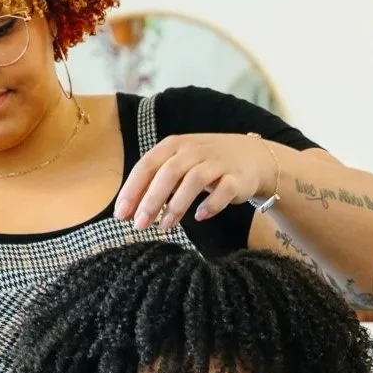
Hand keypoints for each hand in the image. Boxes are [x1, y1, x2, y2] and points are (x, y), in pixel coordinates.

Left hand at [114, 133, 277, 232]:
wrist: (251, 157)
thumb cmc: (205, 164)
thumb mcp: (178, 165)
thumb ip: (156, 183)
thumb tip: (130, 211)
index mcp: (173, 146)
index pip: (147, 166)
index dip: (132, 190)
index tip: (121, 214)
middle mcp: (194, 150)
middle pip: (168, 173)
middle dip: (151, 200)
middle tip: (139, 225)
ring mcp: (217, 163)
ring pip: (194, 181)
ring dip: (177, 205)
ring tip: (165, 226)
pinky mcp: (237, 178)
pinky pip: (223, 191)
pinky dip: (211, 204)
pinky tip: (200, 217)